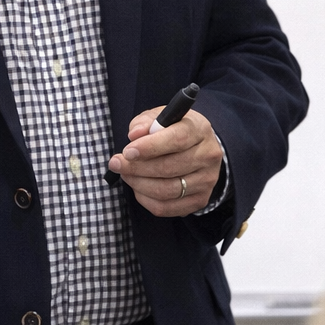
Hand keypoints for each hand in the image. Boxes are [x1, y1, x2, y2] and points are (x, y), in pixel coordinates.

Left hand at [108, 105, 222, 216]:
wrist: (197, 149)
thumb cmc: (172, 131)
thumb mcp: (159, 118)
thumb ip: (145, 122)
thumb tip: (135, 135)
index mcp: (199, 129)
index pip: (177, 140)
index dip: (150, 147)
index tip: (127, 152)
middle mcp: (208, 155)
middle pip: (170, 167)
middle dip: (137, 168)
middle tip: (116, 164)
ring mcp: (207, 180)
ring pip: (167, 190)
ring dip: (139, 184)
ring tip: (125, 174)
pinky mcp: (200, 200)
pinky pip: (167, 207)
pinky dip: (146, 199)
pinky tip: (137, 187)